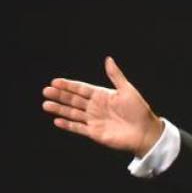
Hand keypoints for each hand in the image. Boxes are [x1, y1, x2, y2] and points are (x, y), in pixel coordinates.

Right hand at [41, 56, 163, 156]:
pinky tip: (57, 120)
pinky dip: (68, 125)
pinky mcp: (95, 133)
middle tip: (46, 91)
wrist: (145, 132)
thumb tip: (108, 59)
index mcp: (102, 95)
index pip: (81, 89)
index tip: (55, 82)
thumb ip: (115, 76)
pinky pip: (78, 128)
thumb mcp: (127, 90)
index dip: (68, 85)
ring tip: (46, 105)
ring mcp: (94, 120)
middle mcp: (95, 107)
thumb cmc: (139, 110)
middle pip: (73, 100)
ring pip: (72, 113)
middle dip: (60, 96)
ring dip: (59, 109)